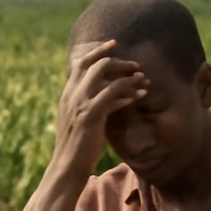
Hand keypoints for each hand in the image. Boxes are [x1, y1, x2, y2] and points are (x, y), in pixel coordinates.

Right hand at [52, 40, 148, 177]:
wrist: (67, 167)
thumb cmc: (76, 147)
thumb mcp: (79, 121)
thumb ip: (88, 105)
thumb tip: (109, 96)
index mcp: (67, 95)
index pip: (80, 63)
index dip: (97, 51)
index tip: (113, 44)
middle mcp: (71, 95)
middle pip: (93, 63)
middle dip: (117, 59)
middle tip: (135, 65)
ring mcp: (79, 103)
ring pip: (103, 73)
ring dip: (126, 73)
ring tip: (143, 78)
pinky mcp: (90, 113)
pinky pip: (113, 93)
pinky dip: (128, 92)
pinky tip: (140, 96)